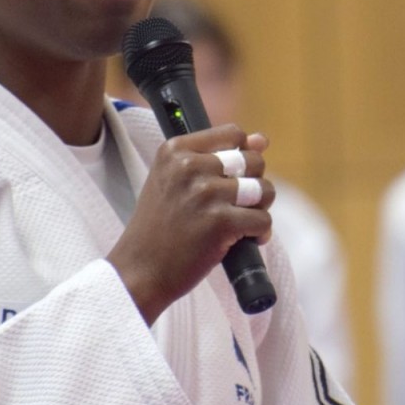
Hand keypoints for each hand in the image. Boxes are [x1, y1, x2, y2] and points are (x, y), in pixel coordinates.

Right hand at [108, 124, 274, 325]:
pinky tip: (243, 241)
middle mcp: (189, 165)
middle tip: (234, 206)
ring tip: (241, 223)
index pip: (233, 134)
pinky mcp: (220, 221)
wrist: (140, 271)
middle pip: (253, 160)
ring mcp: (205, 193)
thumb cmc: (160, 227)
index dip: (242, 156)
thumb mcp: (176, 181)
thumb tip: (263, 139)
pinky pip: (263, 220)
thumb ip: (217, 156)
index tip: (231, 178)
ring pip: (264, 189)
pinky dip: (259, 234)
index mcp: (175, 149)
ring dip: (259, 209)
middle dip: (253, 184)